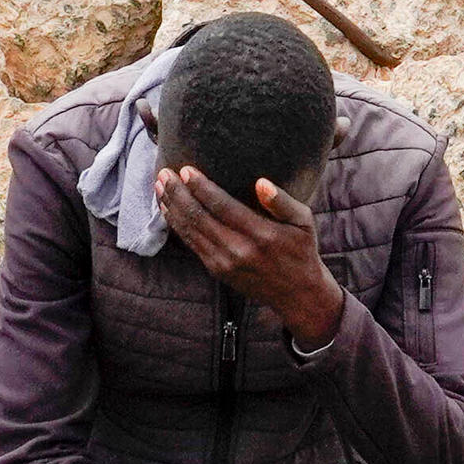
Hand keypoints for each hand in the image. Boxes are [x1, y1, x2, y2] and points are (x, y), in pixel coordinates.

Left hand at [153, 162, 340, 338]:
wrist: (296, 294)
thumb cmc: (302, 250)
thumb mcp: (304, 222)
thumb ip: (283, 201)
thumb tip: (261, 183)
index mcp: (262, 236)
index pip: (223, 207)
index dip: (202, 188)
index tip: (185, 169)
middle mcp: (239, 251)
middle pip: (200, 218)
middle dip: (178, 194)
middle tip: (164, 172)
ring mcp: (225, 263)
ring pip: (190, 231)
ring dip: (172, 207)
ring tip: (159, 185)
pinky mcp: (216, 270)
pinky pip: (191, 244)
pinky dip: (177, 224)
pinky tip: (168, 208)